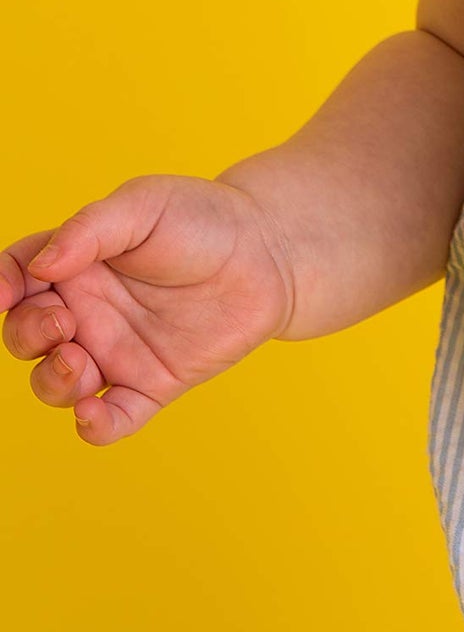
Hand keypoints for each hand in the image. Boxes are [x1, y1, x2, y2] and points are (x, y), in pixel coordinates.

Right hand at [1, 173, 296, 444]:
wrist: (269, 251)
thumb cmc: (203, 218)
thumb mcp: (144, 204)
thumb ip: (89, 228)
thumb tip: (42, 267)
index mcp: (76, 263)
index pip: (17, 277)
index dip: (1, 286)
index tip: (5, 292)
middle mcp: (87, 311)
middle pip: (26, 336)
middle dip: (27, 335)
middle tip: (61, 322)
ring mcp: (116, 351)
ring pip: (58, 384)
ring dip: (53, 381)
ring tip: (78, 360)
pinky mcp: (150, 385)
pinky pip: (110, 420)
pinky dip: (93, 427)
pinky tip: (92, 414)